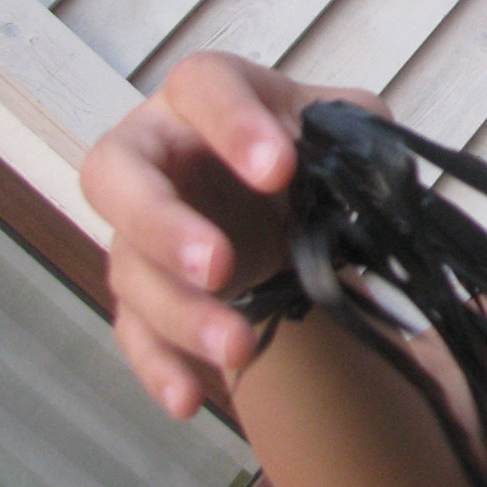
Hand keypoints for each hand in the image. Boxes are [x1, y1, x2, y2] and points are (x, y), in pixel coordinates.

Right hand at [79, 52, 387, 418]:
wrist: (289, 198)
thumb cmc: (308, 147)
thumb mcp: (345, 124)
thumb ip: (358, 134)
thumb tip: (371, 177)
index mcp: (205, 95)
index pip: (203, 87)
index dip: (232, 124)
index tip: (279, 168)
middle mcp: (155, 153)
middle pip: (115, 174)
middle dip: (161, 224)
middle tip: (218, 265)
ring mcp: (139, 225)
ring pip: (130, 267)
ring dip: (180, 313)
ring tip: (238, 346)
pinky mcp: (144, 288)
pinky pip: (134, 330)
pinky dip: (159, 366)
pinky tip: (188, 400)